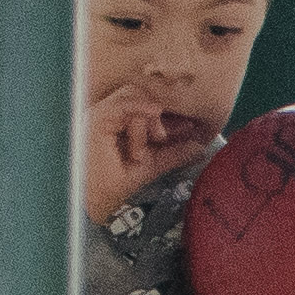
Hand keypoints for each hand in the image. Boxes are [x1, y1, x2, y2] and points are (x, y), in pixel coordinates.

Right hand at [85, 82, 218, 225]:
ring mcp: (103, 114)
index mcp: (122, 124)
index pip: (150, 108)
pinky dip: (140, 108)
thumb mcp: (152, 165)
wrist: (95, 198)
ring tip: (154, 139)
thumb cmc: (115, 183)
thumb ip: (173, 154)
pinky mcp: (97, 117)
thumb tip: (199, 147)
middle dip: (164, 114)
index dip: (172, 115)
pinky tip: (154, 113)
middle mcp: (112, 116)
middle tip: (172, 134)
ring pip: (135, 96)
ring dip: (150, 117)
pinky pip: (123, 103)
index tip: (191, 126)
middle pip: (144, 96)